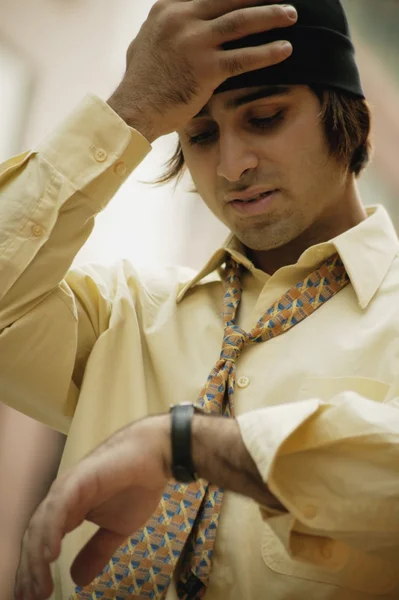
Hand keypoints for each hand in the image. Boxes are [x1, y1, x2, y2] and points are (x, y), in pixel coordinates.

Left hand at [14, 415, 170, 599]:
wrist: (156, 456)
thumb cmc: (137, 486)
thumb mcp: (116, 529)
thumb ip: (96, 551)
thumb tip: (78, 581)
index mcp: (68, 511)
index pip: (41, 543)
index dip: (34, 570)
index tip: (33, 596)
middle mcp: (62, 500)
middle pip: (35, 537)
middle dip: (31, 569)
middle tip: (32, 597)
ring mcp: (68, 488)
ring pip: (42, 525)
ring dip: (36, 556)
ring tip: (38, 584)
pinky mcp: (79, 479)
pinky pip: (59, 507)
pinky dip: (50, 530)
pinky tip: (51, 553)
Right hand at [107, 0, 296, 141]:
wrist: (134, 109)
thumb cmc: (141, 83)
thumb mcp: (147, 42)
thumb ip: (166, 27)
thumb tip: (177, 23)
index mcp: (168, 8)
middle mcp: (182, 18)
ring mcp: (194, 42)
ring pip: (241, 21)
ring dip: (270, 16)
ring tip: (291, 14)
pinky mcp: (206, 69)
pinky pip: (243, 57)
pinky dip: (267, 52)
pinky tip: (285, 49)